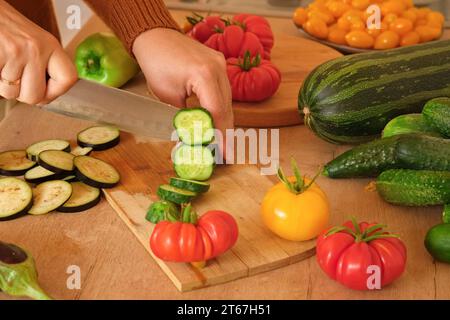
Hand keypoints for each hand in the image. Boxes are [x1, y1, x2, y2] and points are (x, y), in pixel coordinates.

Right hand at [0, 1, 76, 104]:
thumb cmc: (6, 27)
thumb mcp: (34, 41)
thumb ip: (44, 63)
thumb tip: (46, 96)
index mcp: (50, 44)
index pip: (68, 79)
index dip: (56, 92)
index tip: (45, 92)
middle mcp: (36, 49)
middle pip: (35, 96)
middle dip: (23, 94)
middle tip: (17, 80)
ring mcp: (16, 53)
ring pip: (12, 94)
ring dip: (5, 86)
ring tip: (4, 67)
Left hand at [133, 28, 233, 155]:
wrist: (155, 37)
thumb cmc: (156, 64)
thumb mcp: (168, 97)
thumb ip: (185, 118)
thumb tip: (194, 140)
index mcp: (205, 75)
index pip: (217, 112)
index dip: (221, 136)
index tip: (224, 154)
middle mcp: (219, 68)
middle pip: (227, 108)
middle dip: (225, 133)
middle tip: (224, 154)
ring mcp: (221, 64)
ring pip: (228, 100)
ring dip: (223, 121)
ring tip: (219, 142)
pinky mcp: (219, 64)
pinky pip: (224, 90)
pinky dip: (220, 107)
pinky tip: (216, 121)